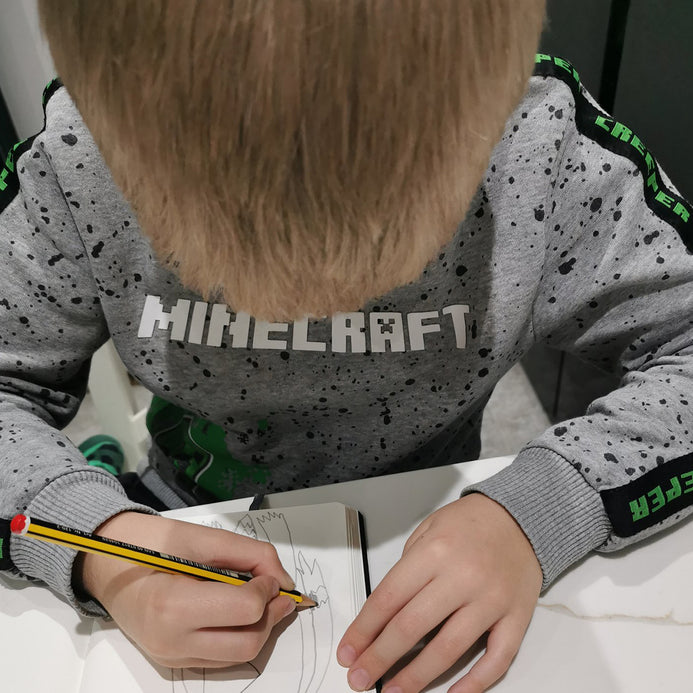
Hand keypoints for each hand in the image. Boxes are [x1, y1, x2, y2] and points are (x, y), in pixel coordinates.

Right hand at [75, 511, 296, 667]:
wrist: (104, 564)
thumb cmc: (148, 543)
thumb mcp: (199, 536)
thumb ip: (247, 553)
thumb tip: (282, 579)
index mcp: (172, 605)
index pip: (243, 610)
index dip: (267, 589)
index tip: (269, 574)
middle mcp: (170, 642)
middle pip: (247, 643)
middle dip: (272, 615)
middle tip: (277, 590)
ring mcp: (170, 657)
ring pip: (238, 657)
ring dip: (260, 628)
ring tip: (262, 599)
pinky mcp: (172, 662)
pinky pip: (221, 658)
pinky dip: (240, 636)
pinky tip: (241, 611)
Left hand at [337, 493, 541, 692]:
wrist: (520, 517)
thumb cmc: (469, 523)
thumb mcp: (428, 530)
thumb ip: (407, 569)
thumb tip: (383, 614)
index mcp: (435, 552)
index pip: (388, 598)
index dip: (363, 630)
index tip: (348, 651)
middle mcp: (462, 577)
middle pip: (412, 627)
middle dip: (380, 658)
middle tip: (360, 679)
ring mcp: (491, 600)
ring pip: (449, 649)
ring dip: (416, 677)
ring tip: (393, 691)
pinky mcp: (517, 617)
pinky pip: (497, 659)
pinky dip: (475, 683)